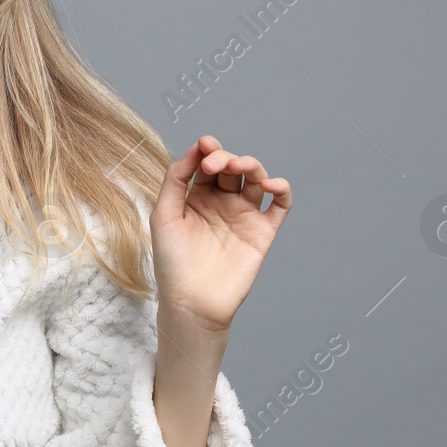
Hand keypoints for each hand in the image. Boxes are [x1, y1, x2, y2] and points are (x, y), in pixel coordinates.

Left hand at [149, 136, 290, 330]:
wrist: (192, 302)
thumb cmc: (172, 262)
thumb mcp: (164, 215)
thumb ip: (176, 179)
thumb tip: (194, 150)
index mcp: (197, 196)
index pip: (206, 163)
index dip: (207, 149)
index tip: (204, 145)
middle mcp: (222, 202)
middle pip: (231, 167)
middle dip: (225, 157)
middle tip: (214, 164)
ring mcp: (244, 216)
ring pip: (256, 178)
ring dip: (252, 165)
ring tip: (240, 167)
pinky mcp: (263, 232)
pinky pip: (280, 205)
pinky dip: (281, 189)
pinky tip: (271, 185)